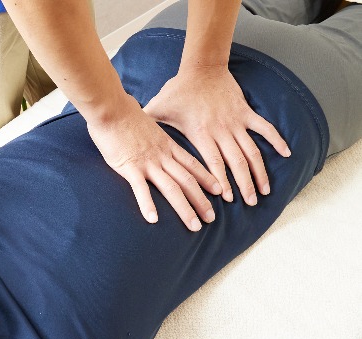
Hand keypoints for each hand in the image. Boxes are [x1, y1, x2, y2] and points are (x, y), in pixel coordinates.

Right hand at [87, 93, 221, 231]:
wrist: (112, 108)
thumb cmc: (125, 114)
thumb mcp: (149, 123)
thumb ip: (155, 135)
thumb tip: (155, 137)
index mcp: (167, 145)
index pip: (193, 164)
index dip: (207, 178)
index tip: (219, 190)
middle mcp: (162, 156)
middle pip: (188, 181)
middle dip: (202, 201)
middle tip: (211, 219)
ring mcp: (148, 163)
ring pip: (172, 188)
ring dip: (185, 208)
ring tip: (195, 226)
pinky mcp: (130, 167)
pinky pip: (141, 189)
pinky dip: (148, 205)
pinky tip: (153, 220)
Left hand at [144, 65, 290, 205]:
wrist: (201, 66)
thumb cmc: (177, 90)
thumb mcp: (157, 109)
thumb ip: (145, 127)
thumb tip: (120, 138)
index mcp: (200, 134)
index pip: (212, 163)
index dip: (221, 182)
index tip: (226, 199)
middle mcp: (221, 130)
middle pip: (235, 162)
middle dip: (243, 185)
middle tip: (249, 204)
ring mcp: (235, 122)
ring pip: (251, 151)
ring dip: (259, 172)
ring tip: (264, 191)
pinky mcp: (246, 112)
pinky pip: (265, 128)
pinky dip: (277, 141)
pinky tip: (287, 154)